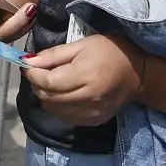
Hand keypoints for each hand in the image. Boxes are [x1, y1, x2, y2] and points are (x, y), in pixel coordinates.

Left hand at [23, 34, 145, 127]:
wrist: (138, 73)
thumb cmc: (110, 51)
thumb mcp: (82, 44)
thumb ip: (54, 55)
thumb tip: (28, 62)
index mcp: (86, 75)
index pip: (49, 82)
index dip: (33, 74)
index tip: (28, 65)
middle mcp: (88, 98)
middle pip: (49, 97)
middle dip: (37, 85)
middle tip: (37, 73)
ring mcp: (91, 113)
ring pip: (54, 109)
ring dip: (46, 96)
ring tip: (50, 82)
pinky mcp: (93, 121)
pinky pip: (65, 117)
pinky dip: (57, 106)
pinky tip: (62, 94)